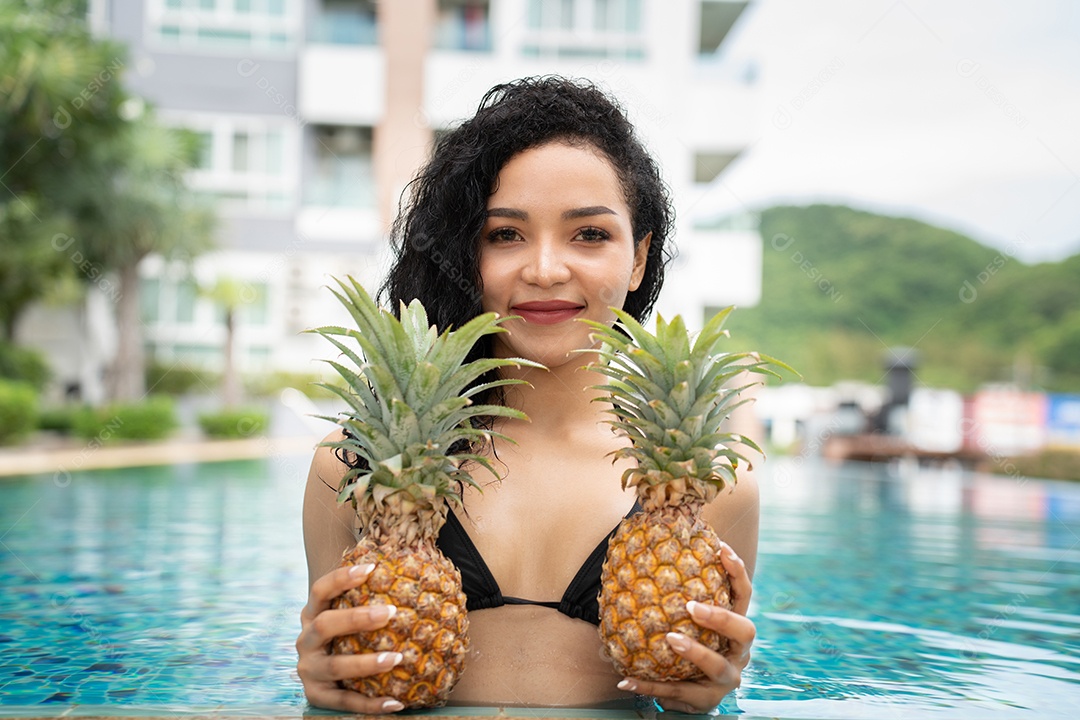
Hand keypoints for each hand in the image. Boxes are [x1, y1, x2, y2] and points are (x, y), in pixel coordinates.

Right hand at [296, 563, 405, 712]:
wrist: (328, 675)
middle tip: (391, 612)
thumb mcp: (351, 612)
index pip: (320, 590)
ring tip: (397, 658)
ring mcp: (309, 670)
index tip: (371, 568)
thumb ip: (371, 593)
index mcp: (312, 614)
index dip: (341, 578)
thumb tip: (418, 563)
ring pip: (336, 666)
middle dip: (356, 618)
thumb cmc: (351, 632)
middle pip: (324, 625)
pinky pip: (345, 702)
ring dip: (367, 663)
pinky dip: (371, 704)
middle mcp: (306, 640)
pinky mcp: (317, 696)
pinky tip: (397, 702)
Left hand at [616, 543, 754, 713]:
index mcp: (735, 627)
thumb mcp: (686, 618)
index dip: (737, 572)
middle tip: (692, 606)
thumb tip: (643, 542)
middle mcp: (738, 652)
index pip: (743, 595)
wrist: (687, 690)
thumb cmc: (685, 641)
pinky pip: (679, 692)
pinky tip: (624, 680)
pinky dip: (650, 685)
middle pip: (744, 631)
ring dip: (695, 652)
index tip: (721, 548)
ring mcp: (727, 678)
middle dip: (721, 617)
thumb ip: (676, 589)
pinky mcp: (707, 701)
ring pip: (718, 666)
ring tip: (671, 640)